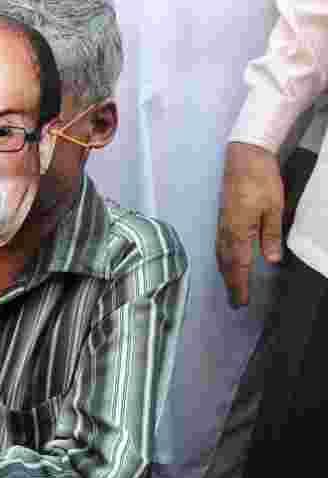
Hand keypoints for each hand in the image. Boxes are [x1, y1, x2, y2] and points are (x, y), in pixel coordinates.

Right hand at [216, 141, 284, 306]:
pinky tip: (227, 262)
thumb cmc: (261, 180)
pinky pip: (220, 247)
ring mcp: (222, 226)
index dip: (240, 285)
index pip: (239, 265)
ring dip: (226, 274)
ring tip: (231, 287)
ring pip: (221, 257)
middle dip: (231, 284)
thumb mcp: (274, 207)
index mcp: (239, 231)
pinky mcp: (222, 219)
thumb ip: (270, 235)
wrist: (243, 158)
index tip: (242, 302)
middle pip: (227, 265)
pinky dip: (223, 260)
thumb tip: (270, 260)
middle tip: (236, 302)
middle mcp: (226, 232)